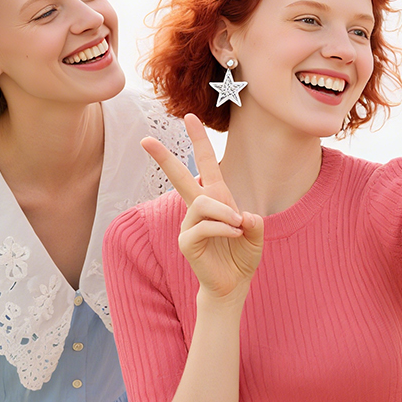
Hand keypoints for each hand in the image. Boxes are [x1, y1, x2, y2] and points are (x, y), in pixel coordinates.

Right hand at [142, 114, 263, 303]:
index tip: (189, 117)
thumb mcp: (256, 234)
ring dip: (226, 213)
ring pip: (203, 203)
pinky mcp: (186, 241)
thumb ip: (254, 223)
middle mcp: (199, 207)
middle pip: (180, 176)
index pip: (205, 164)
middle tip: (145, 139)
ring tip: (238, 227)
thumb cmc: (242, 256)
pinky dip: (223, 229)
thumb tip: (242, 217)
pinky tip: (233, 235)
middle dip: (164, 157)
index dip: (199, 141)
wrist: (234, 284)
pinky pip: (203, 226)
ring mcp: (189, 224)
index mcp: (216, 198)